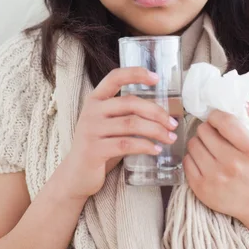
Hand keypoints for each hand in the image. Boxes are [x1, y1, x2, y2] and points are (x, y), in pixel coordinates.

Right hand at [62, 67, 177, 199]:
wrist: (75, 174)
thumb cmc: (98, 146)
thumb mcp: (107, 124)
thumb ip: (124, 114)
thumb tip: (160, 111)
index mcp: (95, 100)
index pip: (115, 77)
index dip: (136, 74)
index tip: (157, 78)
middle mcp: (91, 111)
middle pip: (130, 103)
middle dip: (156, 112)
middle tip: (173, 123)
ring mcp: (91, 130)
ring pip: (131, 124)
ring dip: (156, 131)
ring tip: (170, 138)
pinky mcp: (94, 150)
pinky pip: (126, 144)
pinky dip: (145, 146)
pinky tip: (156, 150)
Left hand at [182, 103, 248, 220]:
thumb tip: (241, 102)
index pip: (225, 121)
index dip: (216, 116)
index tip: (217, 119)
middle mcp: (232, 164)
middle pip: (204, 131)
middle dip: (207, 129)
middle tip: (213, 134)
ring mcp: (215, 177)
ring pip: (193, 144)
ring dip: (198, 142)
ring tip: (208, 147)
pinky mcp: (200, 187)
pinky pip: (186, 160)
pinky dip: (192, 157)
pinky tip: (203, 160)